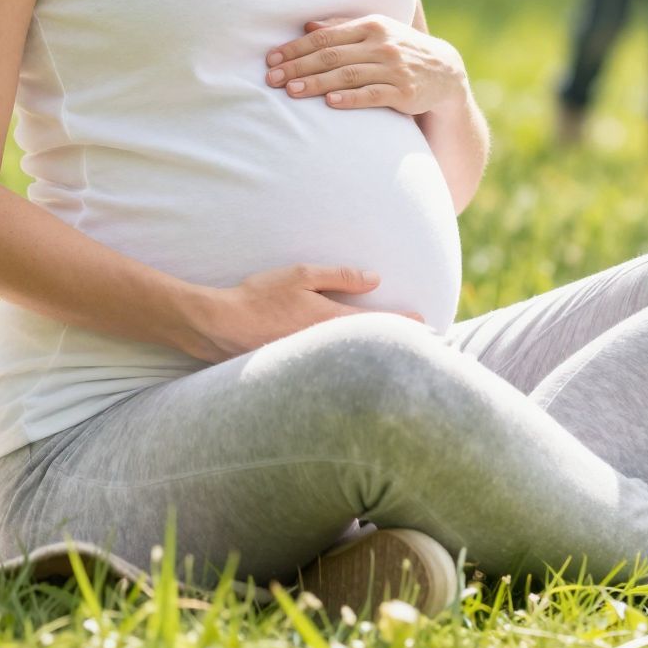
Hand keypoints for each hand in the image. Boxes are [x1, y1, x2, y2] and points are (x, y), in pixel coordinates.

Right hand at [183, 264, 418, 361]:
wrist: (221, 326)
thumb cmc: (260, 296)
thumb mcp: (301, 276)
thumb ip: (340, 277)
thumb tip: (375, 279)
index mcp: (329, 320)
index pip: (377, 322)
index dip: (404, 322)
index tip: (426, 323)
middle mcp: (325, 345)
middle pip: (370, 348)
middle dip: (397, 348)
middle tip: (426, 347)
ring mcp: (313, 361)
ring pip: (353, 361)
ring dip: (376, 358)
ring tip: (398, 358)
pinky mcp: (299, 371)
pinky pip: (332, 369)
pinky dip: (349, 367)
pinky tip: (356, 367)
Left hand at [265, 14, 466, 116]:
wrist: (445, 71)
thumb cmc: (400, 49)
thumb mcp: (376, 32)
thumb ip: (343, 29)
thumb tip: (308, 26)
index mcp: (370, 26)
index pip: (325, 37)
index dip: (296, 48)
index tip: (271, 59)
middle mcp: (381, 44)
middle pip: (331, 56)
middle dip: (298, 67)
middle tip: (272, 78)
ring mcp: (393, 68)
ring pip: (347, 76)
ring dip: (317, 84)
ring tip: (292, 92)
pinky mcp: (404, 92)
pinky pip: (372, 95)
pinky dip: (350, 99)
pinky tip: (330, 103)